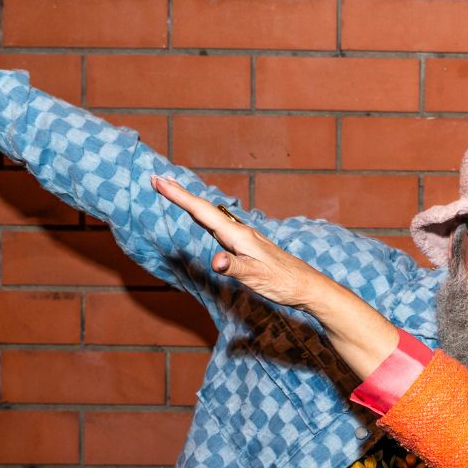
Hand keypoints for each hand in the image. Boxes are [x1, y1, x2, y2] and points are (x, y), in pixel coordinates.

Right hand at [150, 175, 400, 378]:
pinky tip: (204, 219)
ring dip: (191, 204)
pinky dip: (204, 217)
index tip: (159, 181)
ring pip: (212, 216)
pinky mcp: (248, 246)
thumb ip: (234, 268)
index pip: (203, 212)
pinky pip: (220, 226)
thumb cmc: (284, 283)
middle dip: (181, 195)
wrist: (309, 287)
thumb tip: (215, 262)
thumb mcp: (256, 278)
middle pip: (205, 209)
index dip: (179, 197)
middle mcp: (241, 232)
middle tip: (158, 180)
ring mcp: (245, 238)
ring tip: (174, 193)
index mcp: (239, 236)